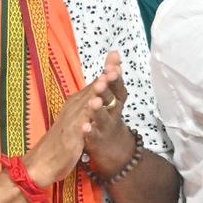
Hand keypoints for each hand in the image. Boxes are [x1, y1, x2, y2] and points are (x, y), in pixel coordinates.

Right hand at [23, 73, 107, 186]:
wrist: (42, 161)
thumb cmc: (63, 137)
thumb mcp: (79, 117)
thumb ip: (89, 101)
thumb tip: (101, 89)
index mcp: (77, 103)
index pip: (93, 86)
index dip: (106, 75)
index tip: (117, 62)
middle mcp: (73, 110)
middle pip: (89, 93)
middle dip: (102, 81)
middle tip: (114, 69)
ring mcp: (71, 124)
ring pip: (83, 110)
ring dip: (92, 99)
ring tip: (102, 89)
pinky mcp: (69, 141)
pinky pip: (76, 134)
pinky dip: (82, 128)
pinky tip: (87, 125)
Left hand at [83, 51, 137, 176]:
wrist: (115, 150)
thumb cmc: (110, 117)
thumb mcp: (112, 96)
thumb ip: (112, 75)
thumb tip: (114, 52)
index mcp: (115, 101)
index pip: (118, 86)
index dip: (116, 77)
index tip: (113, 67)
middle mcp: (113, 113)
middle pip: (111, 100)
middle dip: (107, 89)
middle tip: (103, 80)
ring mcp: (105, 127)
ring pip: (103, 118)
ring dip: (99, 110)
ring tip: (94, 102)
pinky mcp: (96, 142)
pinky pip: (93, 137)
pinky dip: (90, 132)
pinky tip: (85, 127)